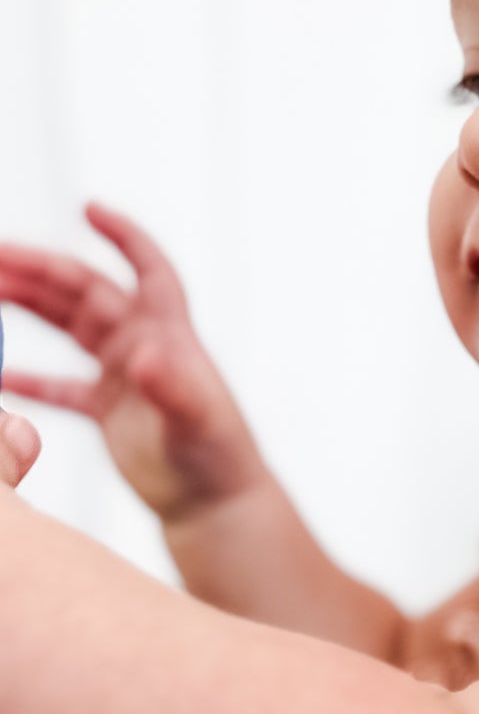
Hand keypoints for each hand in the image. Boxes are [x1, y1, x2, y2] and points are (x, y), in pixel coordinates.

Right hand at [0, 204, 265, 521]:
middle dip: (41, 270)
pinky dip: (28, 378)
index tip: (88, 209)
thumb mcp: (195, 420)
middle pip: (86, 291)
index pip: (149, 268)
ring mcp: (123, 373)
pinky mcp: (107, 407)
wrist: (214, 504)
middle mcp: (144, 343)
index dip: (123, 236)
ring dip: (27, 306)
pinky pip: (59, 384)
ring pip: (67, 325)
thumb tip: (142, 356)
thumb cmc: (216, 458)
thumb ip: (171, 387)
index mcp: (170, 333)